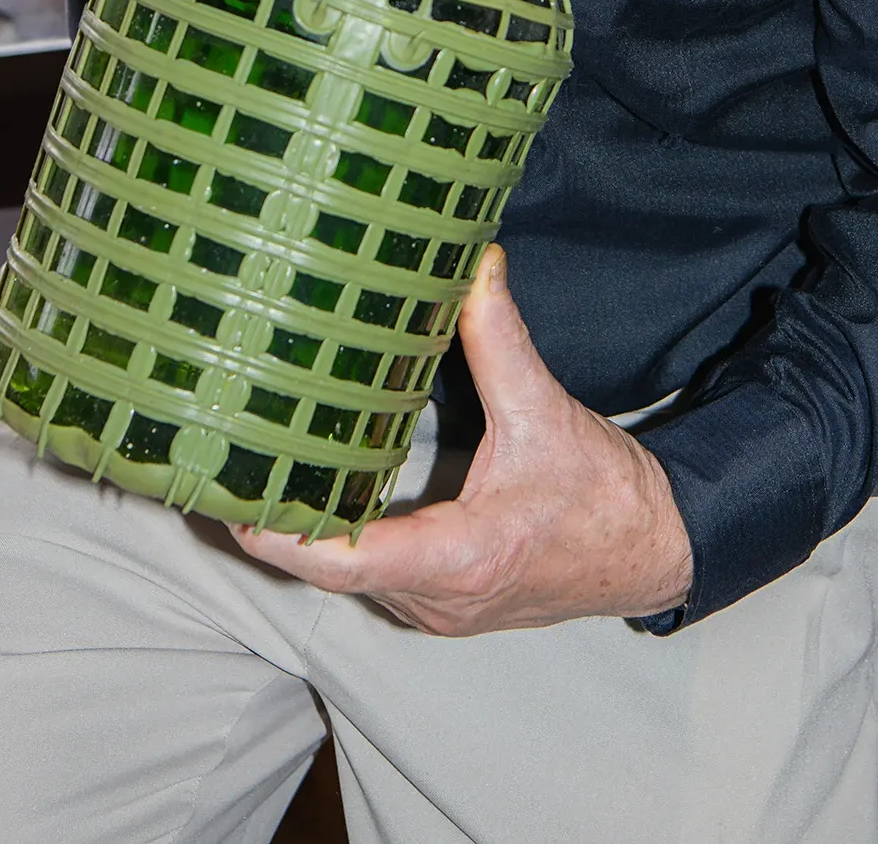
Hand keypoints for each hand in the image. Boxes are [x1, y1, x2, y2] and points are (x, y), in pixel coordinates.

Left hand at [231, 246, 693, 632]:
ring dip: (306, 536)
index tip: (232, 503)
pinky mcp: (443, 603)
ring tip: (255, 473)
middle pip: (331, 571)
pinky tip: (317, 496)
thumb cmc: (605, 496)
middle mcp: (437, 599)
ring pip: (349, 581)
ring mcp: (437, 609)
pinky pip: (374, 579)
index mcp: (460, 557)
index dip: (283, 535)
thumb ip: (501, 341)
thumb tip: (474, 268)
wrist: (654, 551)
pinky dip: (339, 544)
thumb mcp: (548, 411)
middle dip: (276, 524)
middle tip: (223, 466)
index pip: (347, 561)